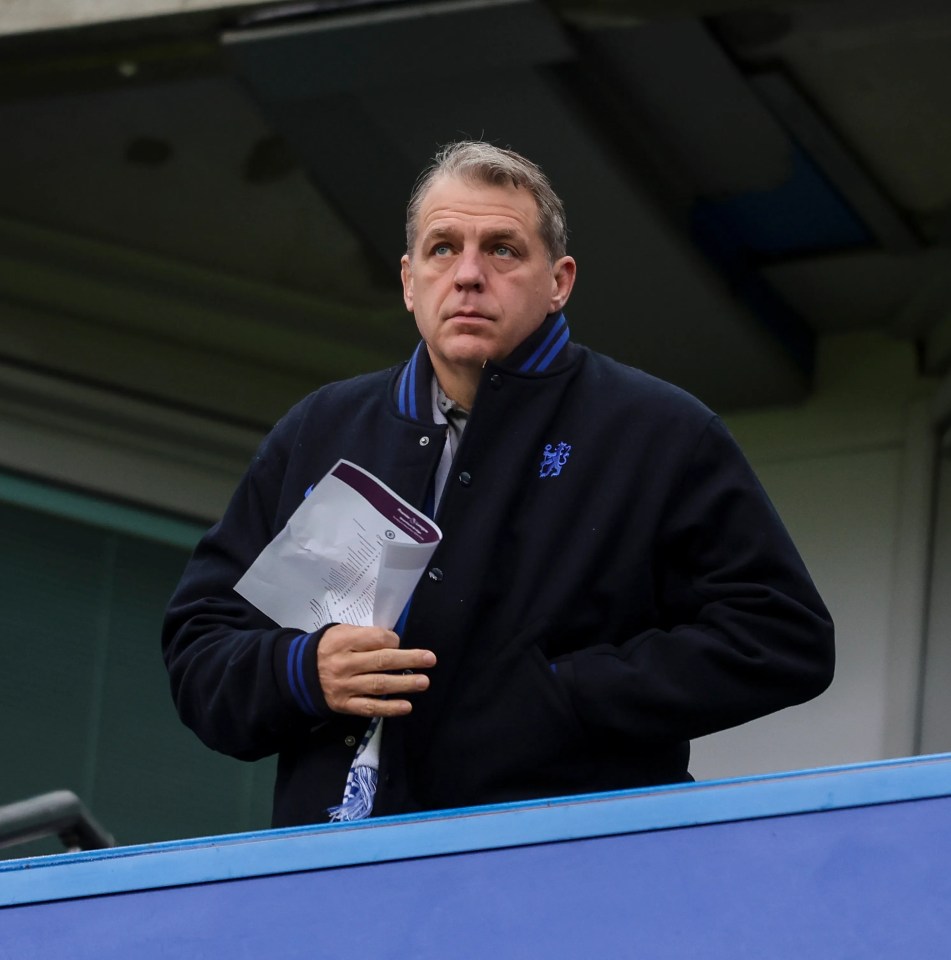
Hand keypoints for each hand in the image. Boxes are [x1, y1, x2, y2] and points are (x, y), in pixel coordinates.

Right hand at [317, 624, 436, 717]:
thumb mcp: (340, 632)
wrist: (298, 673)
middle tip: (430, 660)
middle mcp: (344, 664)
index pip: (376, 639)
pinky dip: (389, 708)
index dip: (393, 640)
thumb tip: (394, 641)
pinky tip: (406, 706)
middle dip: (409, 660)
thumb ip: (364, 635)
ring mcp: (344, 686)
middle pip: (382, 661)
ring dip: (404, 684)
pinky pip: (369, 707)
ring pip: (379, 685)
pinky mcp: (344, 704)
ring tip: (423, 682)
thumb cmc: (327, 648)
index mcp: (343, 642)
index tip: (399, 642)